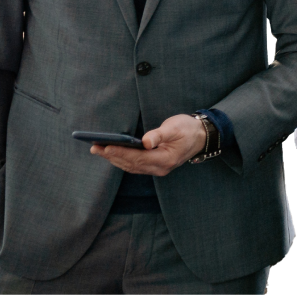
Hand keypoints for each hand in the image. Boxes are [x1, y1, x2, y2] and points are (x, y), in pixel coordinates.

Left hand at [90, 114, 205, 175]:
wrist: (201, 136)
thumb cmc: (188, 129)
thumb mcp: (176, 127)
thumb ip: (160, 134)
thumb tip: (145, 141)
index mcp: (165, 159)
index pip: (138, 158)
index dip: (122, 153)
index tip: (107, 146)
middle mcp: (159, 168)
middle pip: (131, 164)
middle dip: (112, 156)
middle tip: (95, 147)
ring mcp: (157, 168)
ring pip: (131, 166)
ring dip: (114, 159)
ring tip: (98, 149)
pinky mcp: (154, 165)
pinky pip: (134, 165)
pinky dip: (122, 160)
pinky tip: (112, 154)